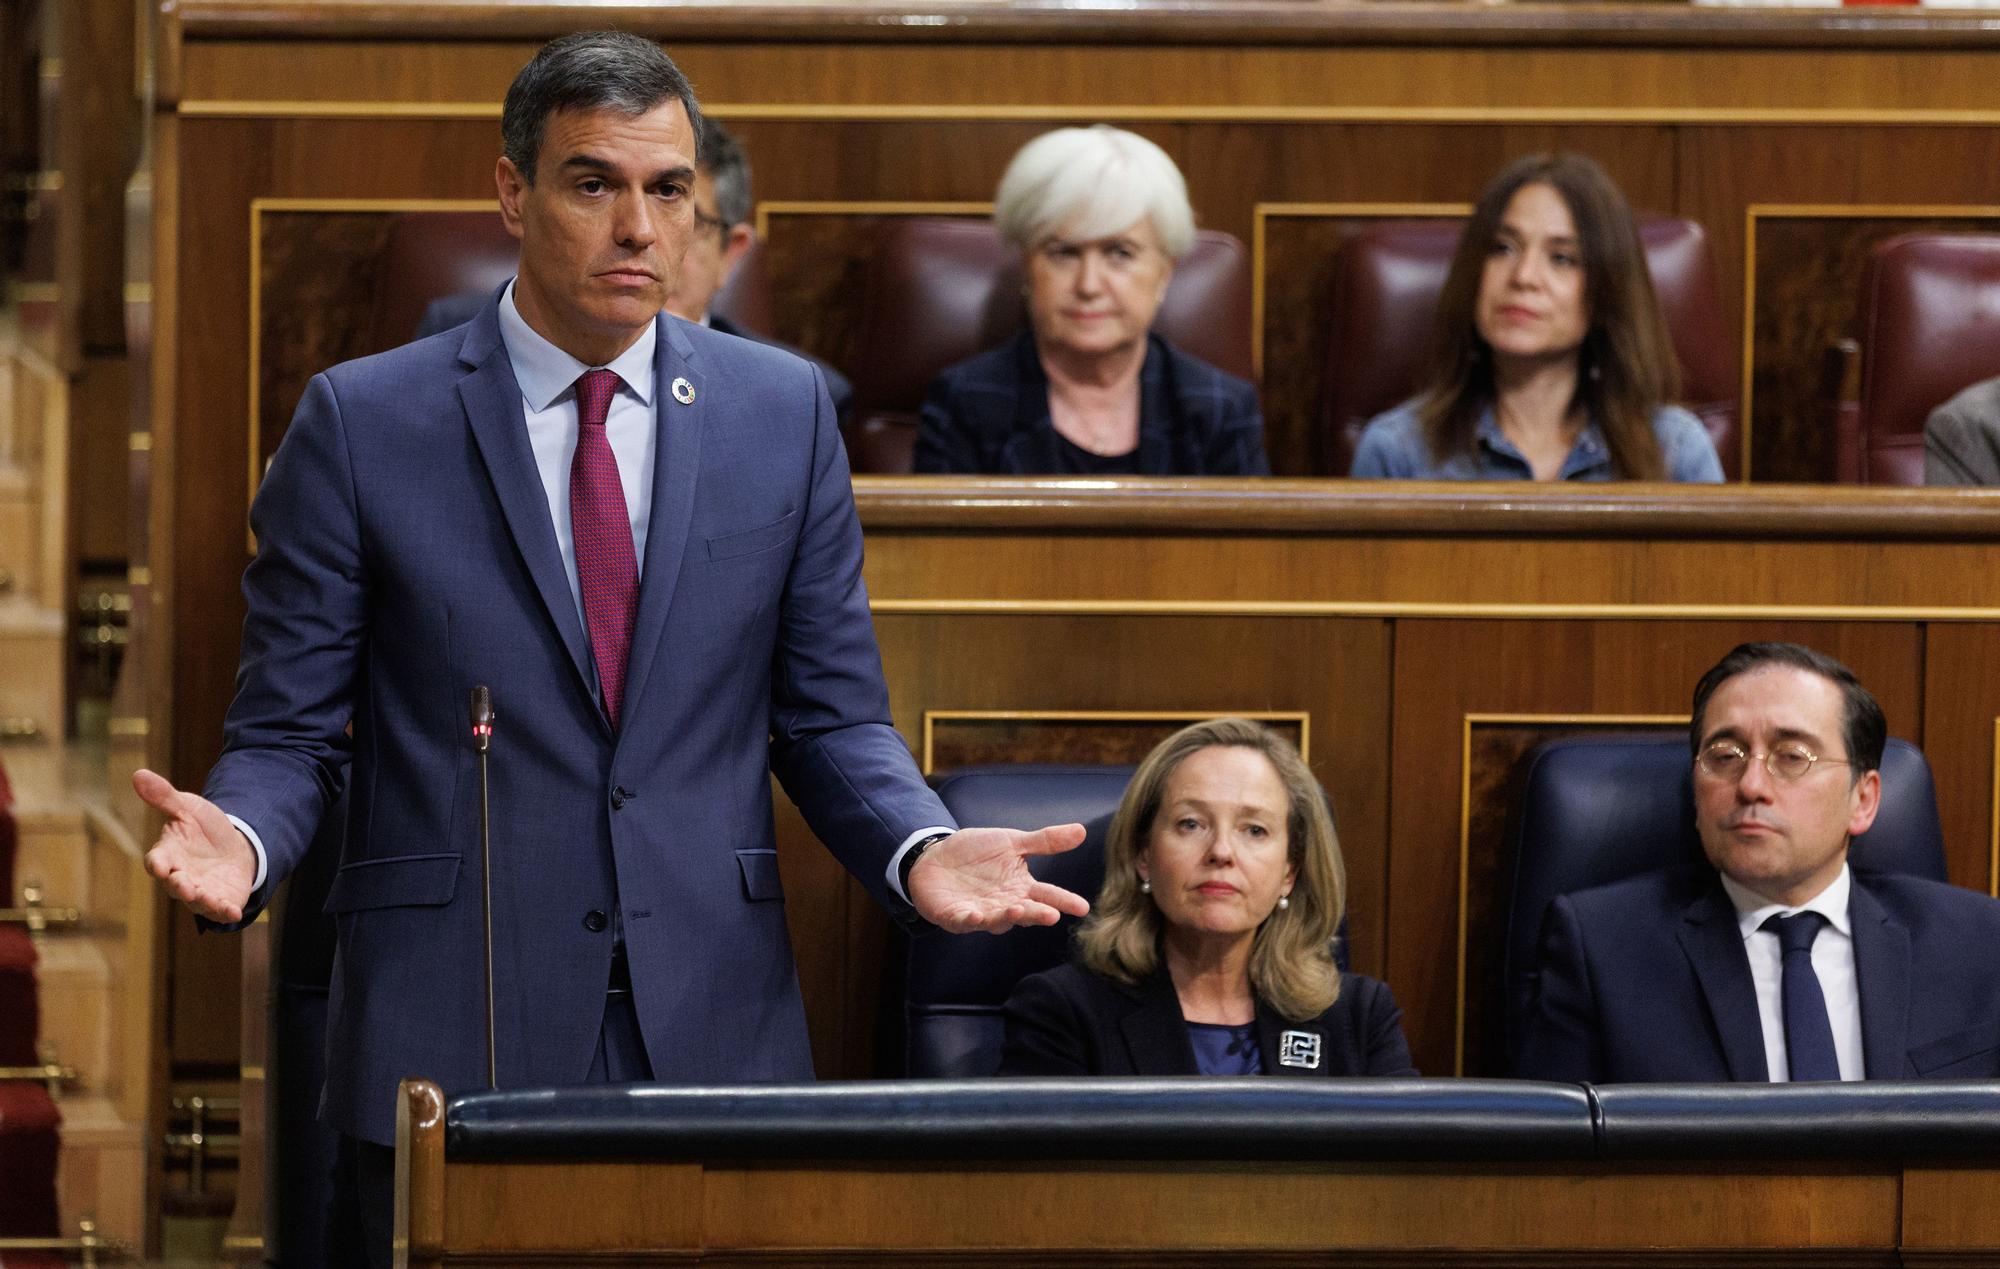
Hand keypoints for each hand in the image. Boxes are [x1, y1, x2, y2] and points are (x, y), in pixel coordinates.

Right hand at [134, 768, 257, 923]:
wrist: (236, 845)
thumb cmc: (204, 828)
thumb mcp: (188, 807)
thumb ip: (165, 796)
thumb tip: (138, 773)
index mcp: (168, 855)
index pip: (157, 862)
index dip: (158, 864)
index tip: (160, 865)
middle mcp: (181, 877)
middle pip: (175, 886)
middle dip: (180, 886)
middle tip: (184, 884)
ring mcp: (201, 892)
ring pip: (196, 902)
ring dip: (202, 901)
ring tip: (208, 897)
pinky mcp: (222, 901)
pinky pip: (221, 911)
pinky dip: (225, 912)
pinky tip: (233, 912)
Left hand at [908, 823, 1090, 933]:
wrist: (936, 856)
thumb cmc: (977, 853)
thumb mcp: (1012, 842)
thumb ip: (1045, 842)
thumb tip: (1082, 831)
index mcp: (1020, 888)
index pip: (1046, 896)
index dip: (1063, 901)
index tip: (1082, 907)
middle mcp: (1004, 905)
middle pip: (1024, 913)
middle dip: (1037, 915)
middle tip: (1051, 916)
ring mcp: (980, 913)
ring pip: (996, 920)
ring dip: (1006, 917)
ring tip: (1017, 910)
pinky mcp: (954, 916)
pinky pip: (963, 921)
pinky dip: (969, 920)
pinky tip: (975, 915)